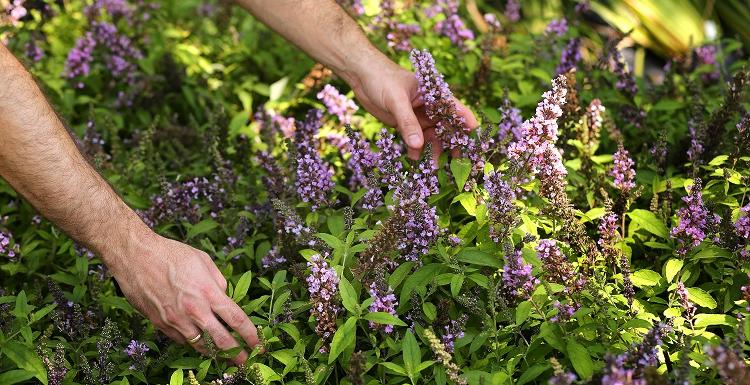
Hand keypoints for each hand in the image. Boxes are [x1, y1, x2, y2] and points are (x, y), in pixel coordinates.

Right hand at [107, 227, 259, 364]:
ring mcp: (176, 320)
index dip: (251, 335)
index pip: (236, 319)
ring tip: (226, 359)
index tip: (259, 345)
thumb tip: (224, 296)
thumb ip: (218, 281)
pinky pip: (182, 340)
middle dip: (237, 355)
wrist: (135, 256)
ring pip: (200, 345)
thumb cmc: (170, 254)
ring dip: (215, 353)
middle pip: (222, 340)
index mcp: (208, 292)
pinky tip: (200, 343)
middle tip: (246, 363)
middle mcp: (194, 310)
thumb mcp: (203, 260)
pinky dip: (193, 343)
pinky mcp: (160, 324)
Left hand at [345, 58, 477, 158]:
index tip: (475, 144)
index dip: (468, 127)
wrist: (361, 74)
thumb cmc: (382, 78)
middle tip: (457, 164)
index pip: (458, 111)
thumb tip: (419, 146)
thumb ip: (408, 123)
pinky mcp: (405, 124)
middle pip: (447, 129)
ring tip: (431, 168)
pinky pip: (416, 141)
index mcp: (435, 94)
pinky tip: (415, 161)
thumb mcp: (396, 100)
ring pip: (432, 138)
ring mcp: (418, 117)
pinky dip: (416, 152)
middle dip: (452, 146)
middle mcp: (430, 107)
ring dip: (433, 152)